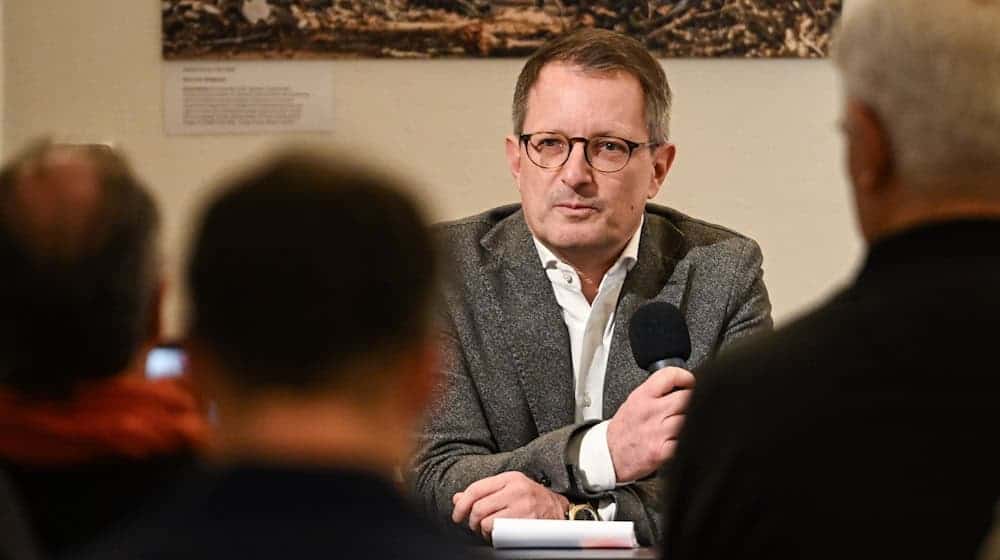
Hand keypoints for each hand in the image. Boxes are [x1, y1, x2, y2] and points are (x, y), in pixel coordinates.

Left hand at [451, 471, 569, 540]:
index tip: (457, 515)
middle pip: (478, 507)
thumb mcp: (508, 489)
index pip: (476, 489)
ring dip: (482, 531)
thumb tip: (457, 499)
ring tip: (489, 530)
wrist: (559, 510)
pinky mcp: (527, 522)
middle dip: (471, 521)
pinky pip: (498, 532)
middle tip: (474, 526)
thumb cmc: (531, 500)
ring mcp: (522, 506)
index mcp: (509, 478)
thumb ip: (483, 492)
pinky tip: (499, 535)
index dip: (461, 504)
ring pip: (486, 521)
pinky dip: (493, 537)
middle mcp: (515, 489)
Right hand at [606, 366, 694, 481]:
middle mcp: (651, 412)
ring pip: (689, 419)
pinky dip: (684, 440)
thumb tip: (680, 385)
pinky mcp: (664, 451)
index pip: (670, 376)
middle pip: (686, 398)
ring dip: (688, 422)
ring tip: (677, 425)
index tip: (689, 383)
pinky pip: (686, 440)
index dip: (685, 377)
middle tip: (685, 407)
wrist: (610, 455)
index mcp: (642, 396)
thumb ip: (656, 392)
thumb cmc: (623, 430)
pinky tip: (675, 440)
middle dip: (690, 401)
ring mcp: (659, 432)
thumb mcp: (633, 401)